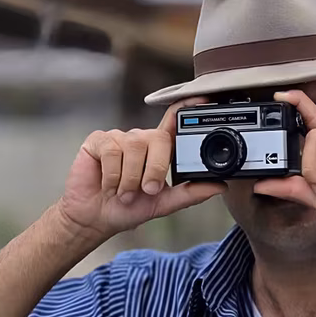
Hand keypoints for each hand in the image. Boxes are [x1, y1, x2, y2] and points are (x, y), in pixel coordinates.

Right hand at [57, 97, 225, 240]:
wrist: (95, 218)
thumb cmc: (128, 208)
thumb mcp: (163, 204)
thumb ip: (190, 194)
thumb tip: (220, 186)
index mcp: (159, 150)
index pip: (174, 122)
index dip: (187, 108)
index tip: (203, 99)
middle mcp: (141, 139)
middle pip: (158, 138)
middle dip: (155, 169)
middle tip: (147, 191)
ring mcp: (119, 137)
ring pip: (134, 148)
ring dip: (130, 179)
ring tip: (124, 193)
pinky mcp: (98, 140)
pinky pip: (112, 151)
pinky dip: (113, 175)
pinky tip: (108, 185)